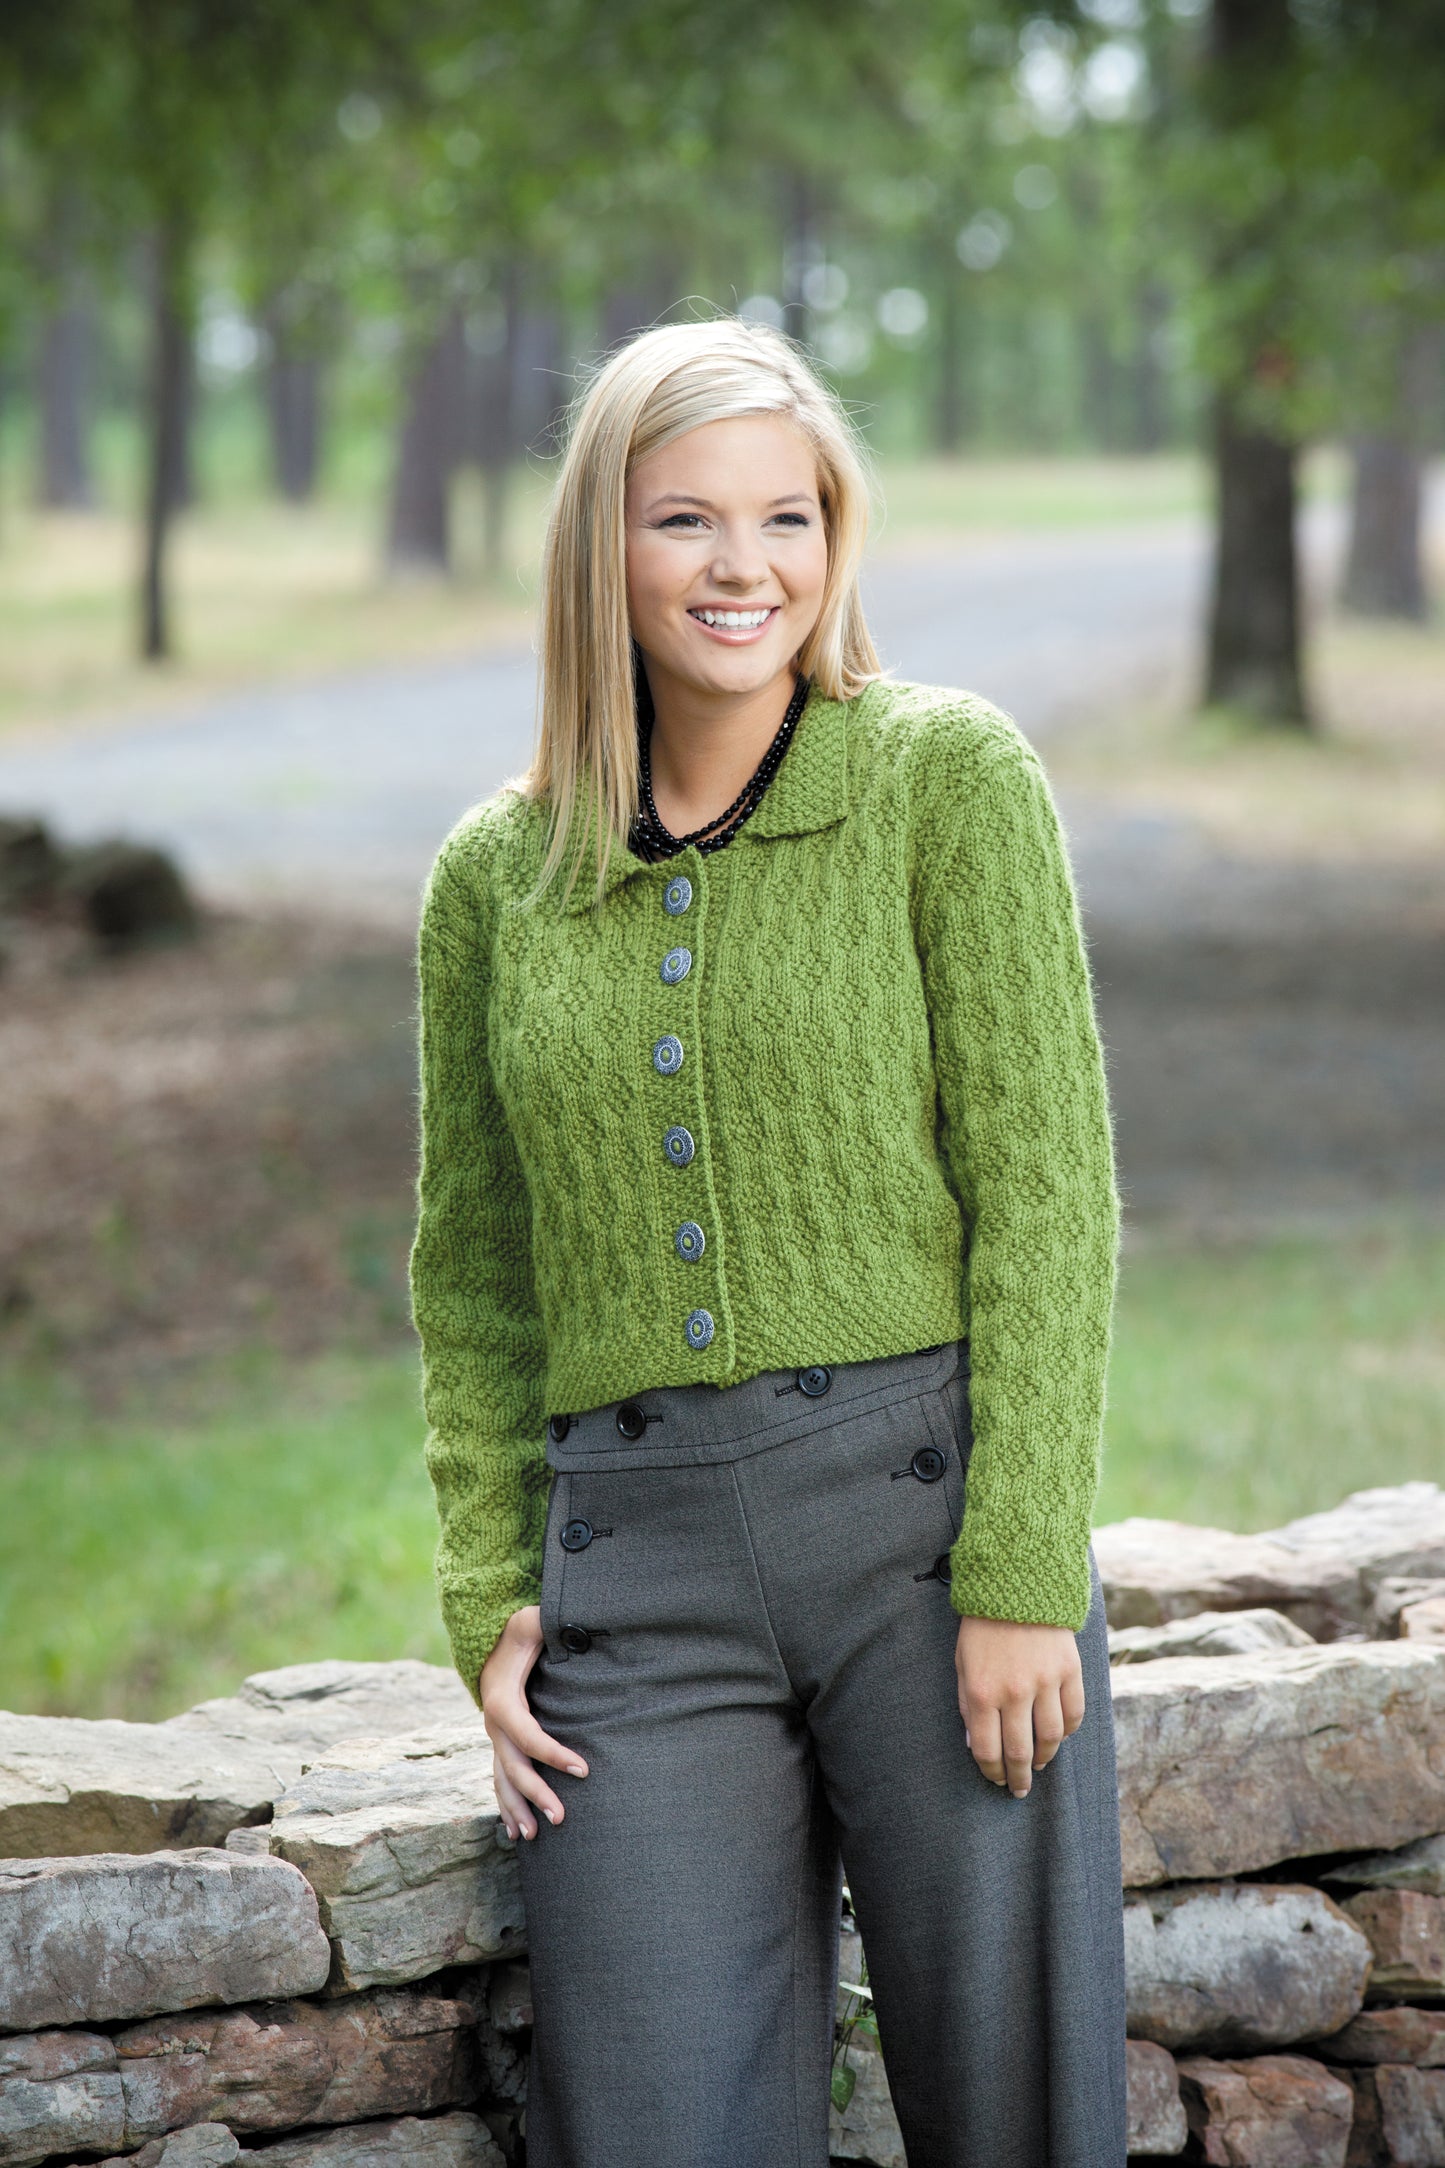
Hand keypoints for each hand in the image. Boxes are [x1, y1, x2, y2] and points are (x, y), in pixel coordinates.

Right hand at [479, 1605, 588, 1840]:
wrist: (492, 1639)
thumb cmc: (521, 1631)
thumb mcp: (534, 1621)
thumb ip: (552, 1623)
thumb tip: (576, 1626)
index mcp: (503, 1699)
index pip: (527, 1735)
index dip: (553, 1754)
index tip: (583, 1769)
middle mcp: (494, 1724)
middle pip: (512, 1767)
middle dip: (535, 1794)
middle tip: (561, 1818)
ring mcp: (494, 1737)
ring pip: (501, 1780)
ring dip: (515, 1809)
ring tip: (532, 1836)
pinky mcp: (500, 1744)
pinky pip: (499, 1779)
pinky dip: (504, 1806)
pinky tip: (513, 1831)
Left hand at [955, 1614, 1084, 1798]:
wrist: (1017, 1583)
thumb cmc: (983, 1626)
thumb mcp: (962, 1663)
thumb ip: (967, 1705)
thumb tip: (975, 1745)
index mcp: (981, 1692)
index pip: (987, 1750)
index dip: (992, 1773)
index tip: (996, 1781)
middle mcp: (1014, 1692)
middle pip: (1019, 1752)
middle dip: (1019, 1778)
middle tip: (1020, 1790)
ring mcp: (1045, 1682)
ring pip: (1050, 1739)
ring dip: (1044, 1759)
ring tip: (1039, 1766)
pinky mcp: (1070, 1671)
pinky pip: (1073, 1715)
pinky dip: (1067, 1732)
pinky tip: (1058, 1737)